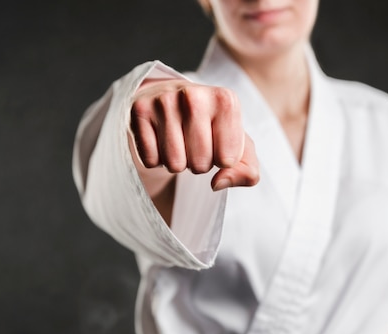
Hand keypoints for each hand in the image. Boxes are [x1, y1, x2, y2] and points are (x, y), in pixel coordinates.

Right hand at [130, 79, 258, 190]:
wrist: (171, 99)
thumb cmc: (211, 127)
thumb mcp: (239, 147)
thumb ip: (247, 171)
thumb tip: (218, 183)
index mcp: (226, 100)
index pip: (227, 160)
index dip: (222, 160)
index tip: (216, 143)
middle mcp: (194, 95)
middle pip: (200, 164)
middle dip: (199, 163)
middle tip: (194, 144)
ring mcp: (164, 101)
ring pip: (174, 164)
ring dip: (177, 163)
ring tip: (178, 142)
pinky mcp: (139, 110)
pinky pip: (150, 160)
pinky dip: (156, 159)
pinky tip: (160, 139)